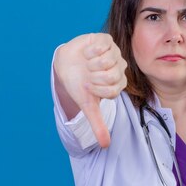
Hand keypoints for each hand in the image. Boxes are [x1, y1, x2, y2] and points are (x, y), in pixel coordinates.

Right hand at [54, 33, 127, 147]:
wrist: (65, 65)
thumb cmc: (79, 85)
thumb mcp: (88, 106)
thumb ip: (98, 124)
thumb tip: (105, 145)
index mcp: (118, 83)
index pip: (113, 89)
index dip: (97, 89)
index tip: (91, 87)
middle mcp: (119, 67)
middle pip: (111, 75)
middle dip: (94, 77)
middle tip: (88, 75)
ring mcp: (114, 52)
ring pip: (107, 61)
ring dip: (91, 64)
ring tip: (87, 64)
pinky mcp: (105, 40)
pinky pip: (102, 47)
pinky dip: (90, 52)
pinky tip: (87, 53)